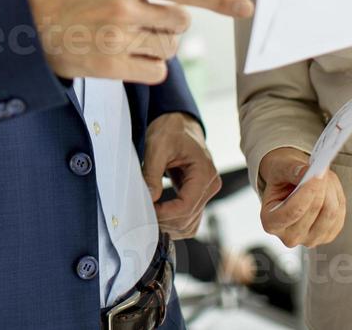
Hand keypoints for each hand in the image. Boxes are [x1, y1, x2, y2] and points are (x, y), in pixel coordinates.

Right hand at [24, 0, 252, 82]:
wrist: (23, 24)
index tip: (247, 7)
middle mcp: (125, 7)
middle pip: (181, 23)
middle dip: (170, 23)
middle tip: (141, 19)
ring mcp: (117, 38)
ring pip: (169, 49)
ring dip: (159, 46)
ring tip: (128, 37)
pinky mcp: (109, 66)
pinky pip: (154, 72)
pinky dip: (149, 68)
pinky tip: (127, 57)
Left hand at [142, 113, 220, 237]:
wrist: (178, 125)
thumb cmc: (170, 131)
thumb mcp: (157, 145)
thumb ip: (152, 172)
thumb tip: (150, 197)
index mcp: (204, 173)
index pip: (186, 206)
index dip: (164, 214)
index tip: (144, 210)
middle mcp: (210, 186)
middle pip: (188, 218)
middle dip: (164, 220)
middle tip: (141, 214)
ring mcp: (206, 193)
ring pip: (189, 225)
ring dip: (168, 226)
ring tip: (147, 216)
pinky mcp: (198, 196)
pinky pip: (189, 219)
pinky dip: (173, 223)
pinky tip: (157, 216)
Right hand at [256, 148, 345, 247]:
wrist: (289, 186)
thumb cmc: (281, 179)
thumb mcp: (279, 169)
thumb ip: (292, 170)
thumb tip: (307, 172)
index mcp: (270, 222)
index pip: (293, 211)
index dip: (307, 192)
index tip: (316, 174)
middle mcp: (289, 237)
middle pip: (315, 210)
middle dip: (321, 186)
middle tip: (321, 168)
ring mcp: (309, 240)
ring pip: (331, 212)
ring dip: (330, 190)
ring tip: (322, 177)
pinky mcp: (327, 236)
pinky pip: (340, 215)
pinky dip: (337, 197)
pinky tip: (327, 189)